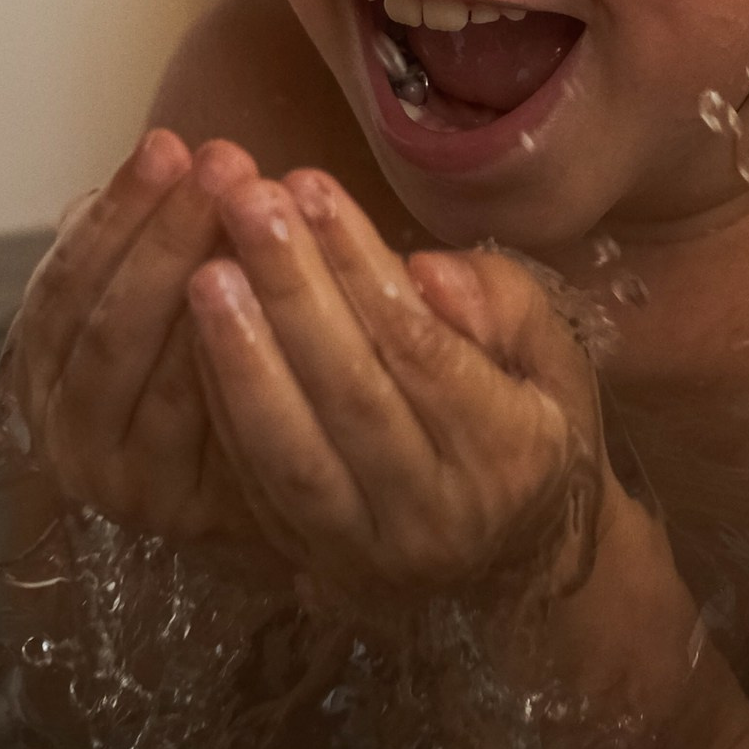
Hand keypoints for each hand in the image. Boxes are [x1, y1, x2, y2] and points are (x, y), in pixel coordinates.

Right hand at [0, 127, 271, 545]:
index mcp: (46, 360)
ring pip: (138, 365)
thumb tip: (155, 161)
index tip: (169, 144)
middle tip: (220, 163)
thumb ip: (144, 237)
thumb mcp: (164, 289)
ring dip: (190, 277)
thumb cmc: (213, 356)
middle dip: (163, 233)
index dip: (118, 209)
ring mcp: (112, 479)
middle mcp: (62, 425)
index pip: (69, 275)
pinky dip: (217, 353)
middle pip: (104, 319)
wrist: (275, 465)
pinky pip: (189, 421)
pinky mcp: (170, 512)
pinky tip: (258, 295)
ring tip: (248, 208)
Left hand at [185, 167, 613, 600]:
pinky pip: (256, 481)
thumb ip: (501, 304)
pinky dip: (223, 406)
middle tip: (246, 203)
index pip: (421, 350)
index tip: (310, 186)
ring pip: (291, 451)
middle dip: (292, 292)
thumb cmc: (533, 424)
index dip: (360, 268)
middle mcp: (436, 517)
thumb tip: (425, 272)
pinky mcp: (311, 562)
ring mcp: (367, 552)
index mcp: (509, 456)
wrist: (514, 555)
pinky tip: (197, 331)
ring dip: (241, 356)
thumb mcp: (551, 353)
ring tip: (204, 268)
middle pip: (351, 395)